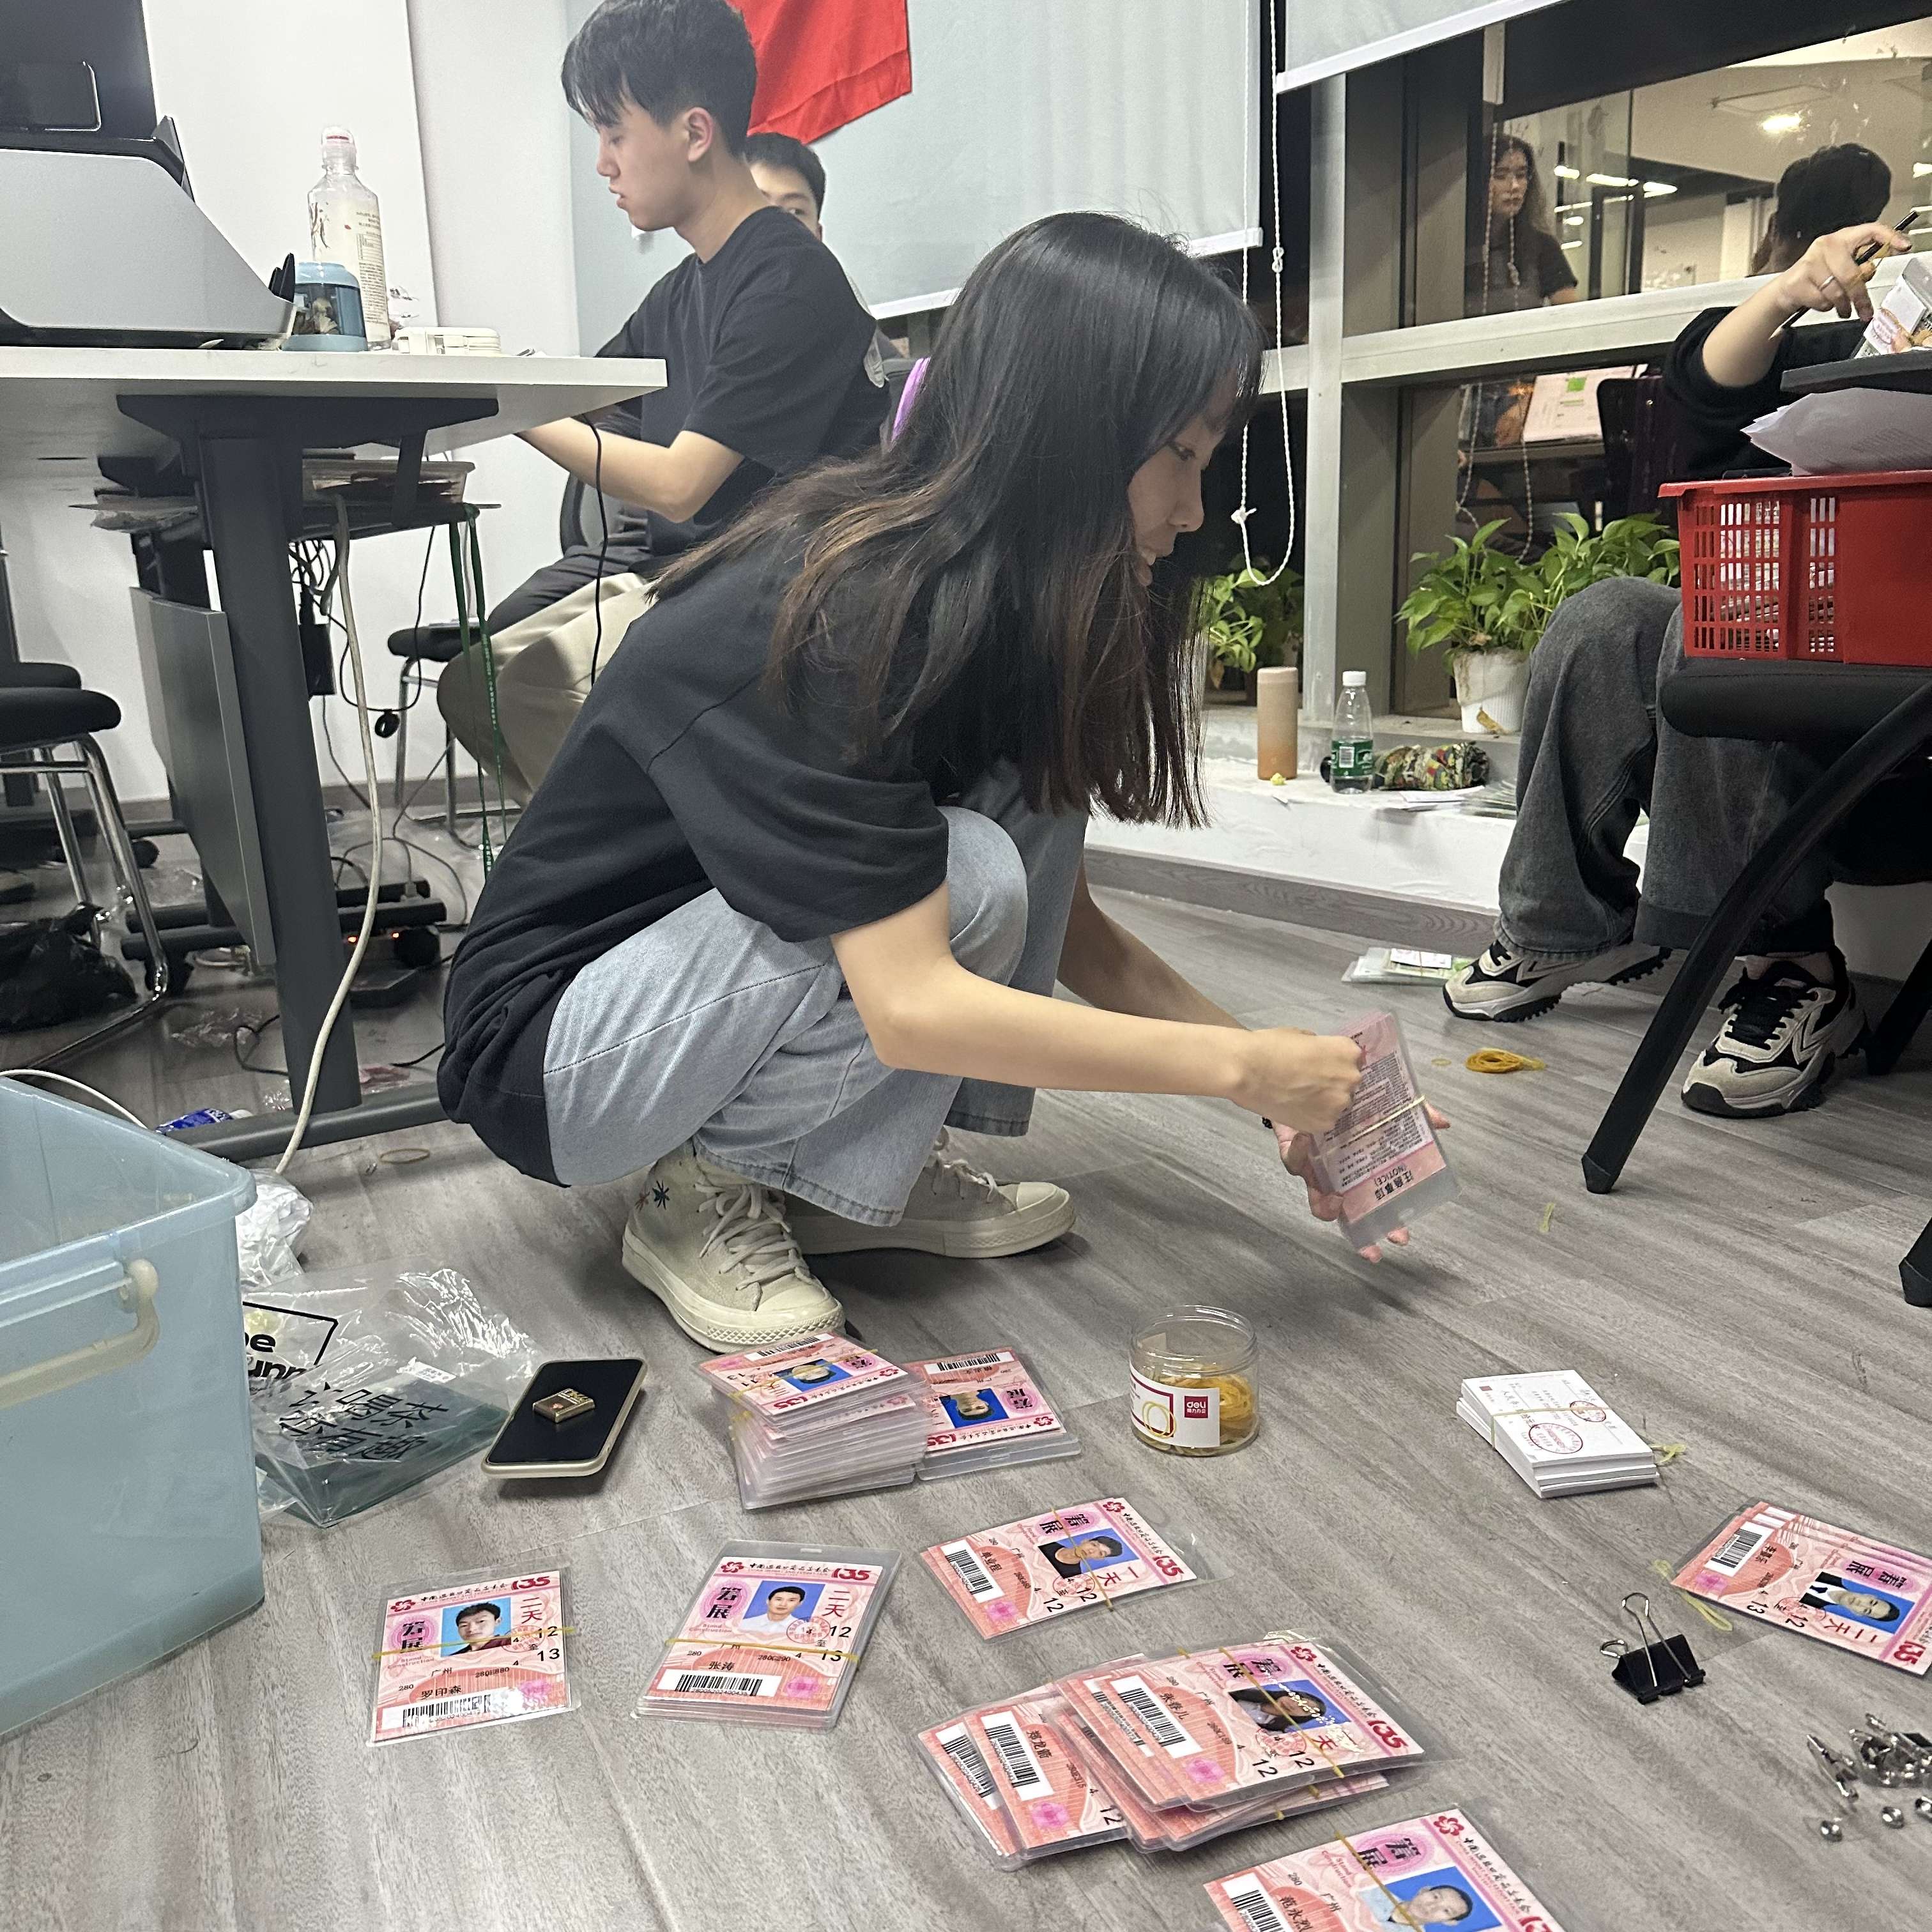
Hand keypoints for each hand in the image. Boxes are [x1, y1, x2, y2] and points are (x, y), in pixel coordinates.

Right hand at [1226, 1028, 1363, 1133]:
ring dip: (1323, 1101)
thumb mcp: (1303, 1036)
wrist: (1248, 1070)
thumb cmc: (1271, 1046)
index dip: (1334, 1063)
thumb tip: (1321, 1058)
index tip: (1321, 1066)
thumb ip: (1320, 1049)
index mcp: (1348, 1052)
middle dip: (1331, 1083)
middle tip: (1308, 1082)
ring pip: (1336, 1103)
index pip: (1352, 1060)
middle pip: (1347, 1083)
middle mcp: (1351, 1078)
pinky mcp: (1324, 1123)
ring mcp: (1339, 1103)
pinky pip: (1323, 1119)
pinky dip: (1312, 1115)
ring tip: (1298, 1096)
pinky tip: (1294, 1107)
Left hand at [1274, 1106, 1450, 1261]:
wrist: (1312, 1081)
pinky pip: (1294, 1161)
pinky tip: (1307, 1139)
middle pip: (1350, 1215)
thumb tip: (1443, 1123)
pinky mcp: (1294, 1155)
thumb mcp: (1387, 1105)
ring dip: (1325, 1206)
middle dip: (1361, 1233)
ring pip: (1318, 1201)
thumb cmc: (1351, 1102)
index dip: (1386, 1226)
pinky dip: (1300, 1152)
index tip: (1399, 1238)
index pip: (1377, 1205)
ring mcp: (1316, 1172)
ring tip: (1336, 1198)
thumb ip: (1415, 1114)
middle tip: (1373, 1244)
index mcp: (1364, 1170)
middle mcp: (1340, 1178)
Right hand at [1769, 222, 1908, 323]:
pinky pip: (1820, 300)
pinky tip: (1819, 301)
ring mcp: (1811, 262)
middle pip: (1852, 274)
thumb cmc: (1817, 278)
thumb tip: (1869, 271)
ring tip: (1842, 309)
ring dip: (1842, 305)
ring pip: (1836, 291)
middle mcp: (1826, 246)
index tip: (1904, 246)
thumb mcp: (1842, 268)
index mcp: (1842, 239)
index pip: (1870, 231)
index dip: (1889, 237)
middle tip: (1865, 310)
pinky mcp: (1798, 279)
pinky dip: (1824, 306)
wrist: (1786, 289)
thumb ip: (1859, 267)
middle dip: (1859, 297)